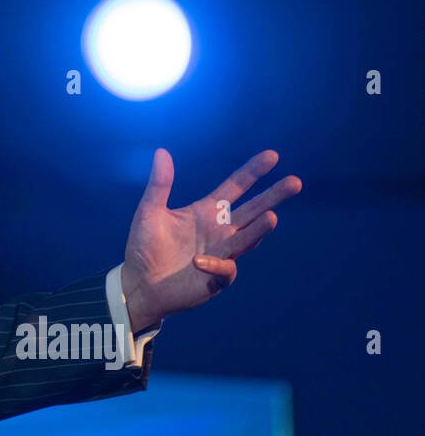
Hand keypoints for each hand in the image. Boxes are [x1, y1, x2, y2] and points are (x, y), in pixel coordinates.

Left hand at [121, 148, 301, 329]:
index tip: (273, 155)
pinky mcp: (214, 279)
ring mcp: (220, 254)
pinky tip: (199, 261)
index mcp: (207, 211)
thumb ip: (159, 185)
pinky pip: (224, 271)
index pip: (235, 187)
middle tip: (295, 181)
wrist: (139, 284)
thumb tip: (162, 151)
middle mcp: (220, 231)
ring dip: (259, 230)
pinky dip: (216, 265)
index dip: (253, 171)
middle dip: (273, 196)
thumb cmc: (144, 247)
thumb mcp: (149, 212)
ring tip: (271, 217)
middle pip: (253, 210)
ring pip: (247, 239)